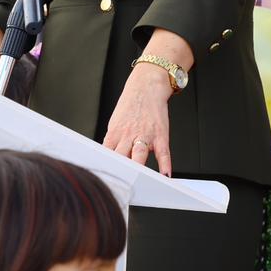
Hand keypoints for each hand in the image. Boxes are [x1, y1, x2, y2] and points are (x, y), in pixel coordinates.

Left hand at [101, 62, 174, 176]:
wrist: (146, 87)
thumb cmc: (130, 106)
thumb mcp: (115, 123)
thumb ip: (112, 142)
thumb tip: (107, 158)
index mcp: (114, 133)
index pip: (107, 154)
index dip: (105, 167)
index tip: (104, 179)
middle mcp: (128, 135)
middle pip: (121, 156)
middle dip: (120, 170)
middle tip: (119, 183)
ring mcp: (145, 135)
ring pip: (139, 154)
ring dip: (138, 167)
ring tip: (139, 181)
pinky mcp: (160, 134)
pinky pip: (163, 153)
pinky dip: (165, 164)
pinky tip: (165, 174)